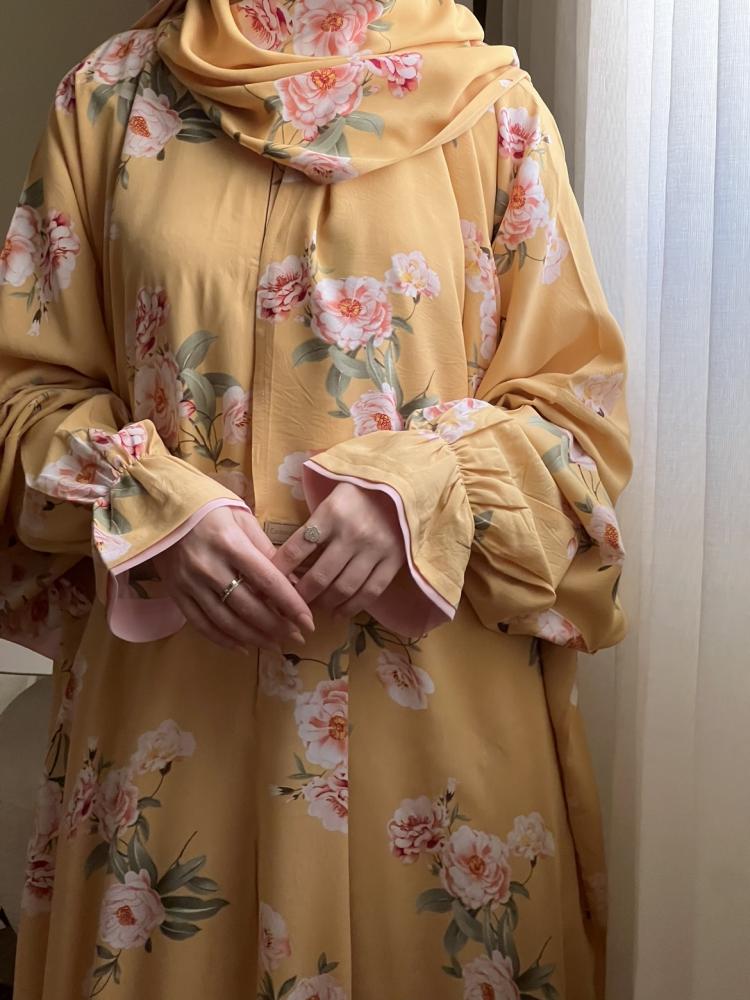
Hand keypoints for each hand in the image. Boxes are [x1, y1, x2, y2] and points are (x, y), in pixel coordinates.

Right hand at [152, 506, 314, 653]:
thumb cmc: (207, 507)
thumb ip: (266, 551)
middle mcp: (210, 567)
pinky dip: (223, 640)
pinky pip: (201, 624)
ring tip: (275, 645)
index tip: (308, 622)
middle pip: (249, 607)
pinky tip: (243, 647)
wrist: (158, 506)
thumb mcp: (242, 519)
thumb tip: (294, 582)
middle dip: (276, 627)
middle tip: (297, 637)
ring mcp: (190, 583)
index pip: (268, 581)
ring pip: (226, 621)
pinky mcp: (176, 593)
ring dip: (254, 638)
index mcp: (231, 543)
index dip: (291, 605)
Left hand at [273, 482, 404, 620]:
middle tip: (290, 604)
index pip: (297, 548)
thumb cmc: (359, 493)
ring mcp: (375, 549)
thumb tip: (285, 561)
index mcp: (331, 513)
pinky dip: (352, 607)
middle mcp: (353, 533)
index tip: (268, 582)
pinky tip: (339, 614)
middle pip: (319, 576)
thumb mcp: (330, 499)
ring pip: (343, 588)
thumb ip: (312, 525)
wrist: (403, 485)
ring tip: (313, 608)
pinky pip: (370, 591)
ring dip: (324, 604)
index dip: (279, 570)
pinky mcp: (394, 560)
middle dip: (300, 595)